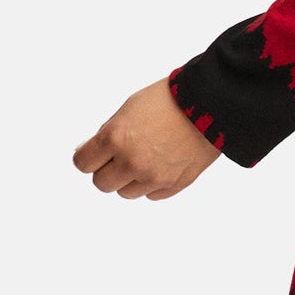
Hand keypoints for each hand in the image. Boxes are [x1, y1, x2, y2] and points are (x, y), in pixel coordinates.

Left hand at [73, 78, 222, 200]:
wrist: (211, 105)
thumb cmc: (170, 99)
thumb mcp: (129, 109)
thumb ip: (109, 133)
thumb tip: (92, 152)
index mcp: (115, 137)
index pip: (82, 163)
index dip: (87, 156)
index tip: (93, 153)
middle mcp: (131, 161)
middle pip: (101, 183)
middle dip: (107, 170)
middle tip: (119, 156)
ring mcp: (153, 177)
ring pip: (125, 192)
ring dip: (130, 179)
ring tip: (145, 158)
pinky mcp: (173, 185)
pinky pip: (151, 195)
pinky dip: (152, 183)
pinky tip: (162, 163)